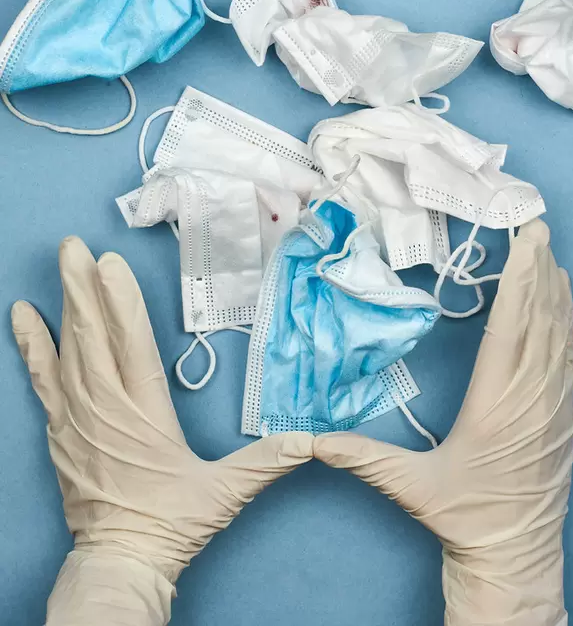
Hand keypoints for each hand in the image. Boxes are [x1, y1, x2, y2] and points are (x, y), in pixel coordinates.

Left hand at [13, 237, 311, 588]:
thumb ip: (267, 461)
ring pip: (67, 349)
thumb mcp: (225, 492)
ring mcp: (76, 416)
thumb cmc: (172, 522)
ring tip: (60, 262)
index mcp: (145, 413)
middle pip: (92, 335)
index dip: (120, 301)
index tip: (109, 264)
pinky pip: (41, 377)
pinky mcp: (59, 428)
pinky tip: (22, 315)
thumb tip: (312, 440)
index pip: (131, 344)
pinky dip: (31, 344)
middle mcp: (105, 406)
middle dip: (83, 286)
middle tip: (74, 245)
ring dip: (63, 304)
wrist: (121, 558)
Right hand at [315, 220, 572, 625]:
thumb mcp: (413, 487)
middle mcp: (531, 396)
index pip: (510, 329)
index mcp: (495, 404)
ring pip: (559, 335)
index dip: (519, 282)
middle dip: (540, 270)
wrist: (515, 555)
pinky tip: (562, 303)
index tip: (525, 243)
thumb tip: (311, 441)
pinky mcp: (563, 415)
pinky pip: (568, 357)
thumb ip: (363, 457)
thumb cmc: (465, 517)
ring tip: (549, 252)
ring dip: (555, 291)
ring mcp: (553, 405)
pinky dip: (566, 322)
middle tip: (537, 226)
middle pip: (540, 321)